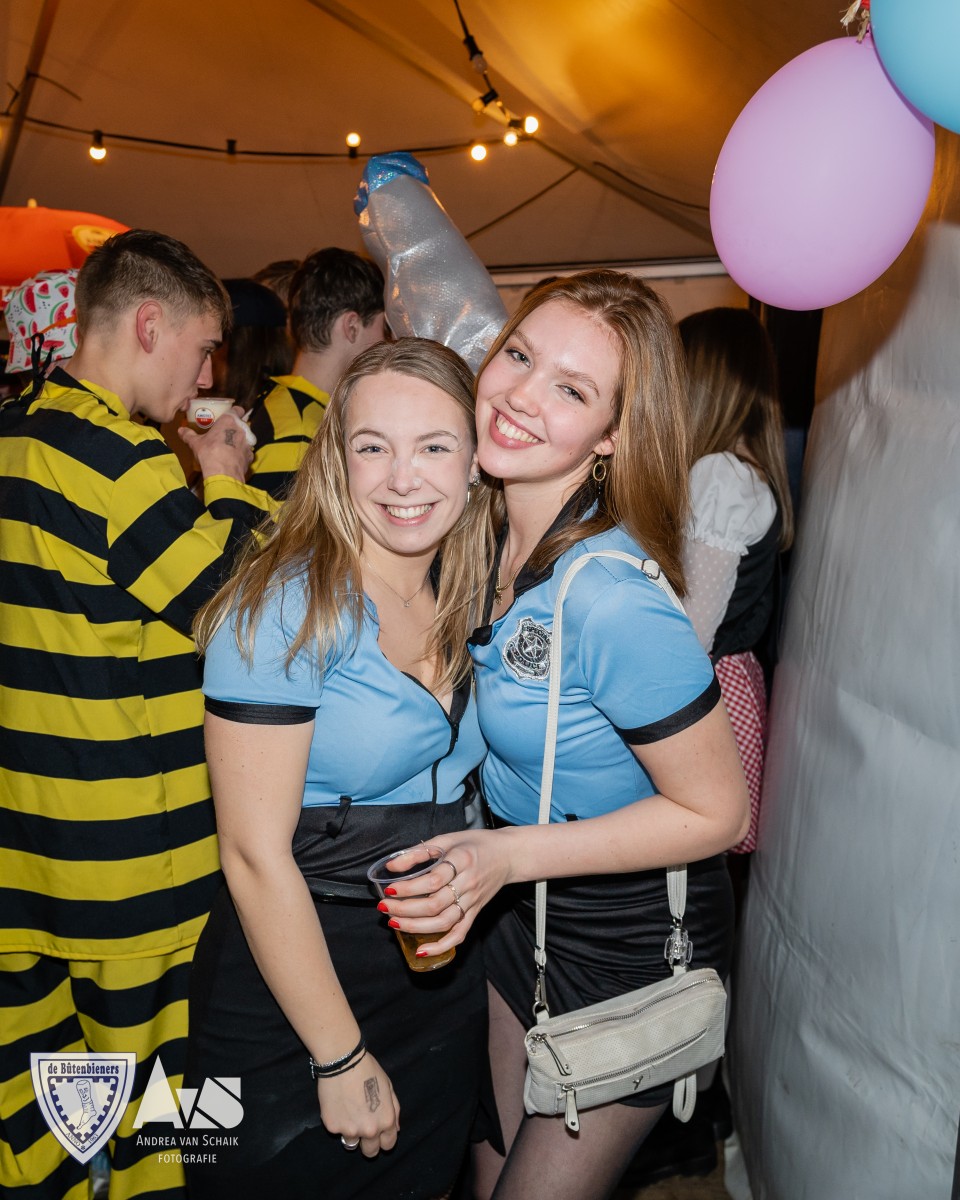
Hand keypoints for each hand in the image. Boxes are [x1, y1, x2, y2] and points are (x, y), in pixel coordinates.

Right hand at [180, 406, 255, 480]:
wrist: (223, 472)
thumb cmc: (209, 452)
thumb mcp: (195, 443)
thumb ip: (188, 434)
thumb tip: (180, 430)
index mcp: (229, 421)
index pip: (238, 410)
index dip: (235, 412)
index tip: (229, 416)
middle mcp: (242, 429)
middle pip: (241, 425)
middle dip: (235, 428)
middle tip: (225, 433)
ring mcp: (248, 443)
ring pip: (246, 438)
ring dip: (239, 441)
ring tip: (229, 448)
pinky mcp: (251, 456)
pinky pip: (246, 452)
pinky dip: (241, 454)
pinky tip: (233, 459)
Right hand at [317, 1051, 399, 1158]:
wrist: (343, 1062)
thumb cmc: (369, 1070)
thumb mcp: (389, 1087)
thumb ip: (394, 1110)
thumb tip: (396, 1129)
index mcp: (386, 1121)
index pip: (388, 1145)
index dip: (384, 1140)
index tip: (379, 1134)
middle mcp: (369, 1131)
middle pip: (370, 1152)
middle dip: (368, 1144)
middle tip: (362, 1127)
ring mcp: (349, 1131)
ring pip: (352, 1143)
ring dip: (352, 1133)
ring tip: (349, 1112)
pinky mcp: (332, 1127)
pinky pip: (337, 1130)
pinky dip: (337, 1121)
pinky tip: (337, 1104)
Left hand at [376, 829, 514, 958]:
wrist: (507, 855)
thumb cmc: (475, 844)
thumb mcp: (448, 839)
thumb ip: (420, 852)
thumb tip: (392, 866)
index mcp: (462, 861)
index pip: (433, 880)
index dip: (409, 887)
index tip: (390, 888)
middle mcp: (468, 884)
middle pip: (435, 904)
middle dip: (405, 909)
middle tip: (385, 907)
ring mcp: (473, 902)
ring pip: (443, 922)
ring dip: (415, 927)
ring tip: (394, 923)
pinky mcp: (475, 913)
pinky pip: (459, 934)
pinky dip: (441, 946)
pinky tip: (421, 950)